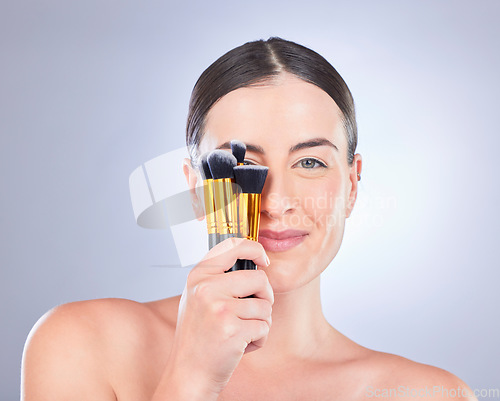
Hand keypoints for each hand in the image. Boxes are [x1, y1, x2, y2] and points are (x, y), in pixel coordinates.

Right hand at [167, 238, 272, 397]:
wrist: (189, 373)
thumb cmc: (198, 335)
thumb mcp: (199, 296)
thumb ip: (219, 276)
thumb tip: (254, 259)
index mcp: (198, 275)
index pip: (234, 245)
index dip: (256, 249)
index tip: (264, 260)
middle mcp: (206, 287)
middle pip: (259, 278)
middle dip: (265, 296)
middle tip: (252, 312)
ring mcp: (219, 308)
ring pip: (265, 305)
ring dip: (260, 322)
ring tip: (238, 332)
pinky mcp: (232, 329)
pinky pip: (264, 327)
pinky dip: (259, 339)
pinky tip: (239, 346)